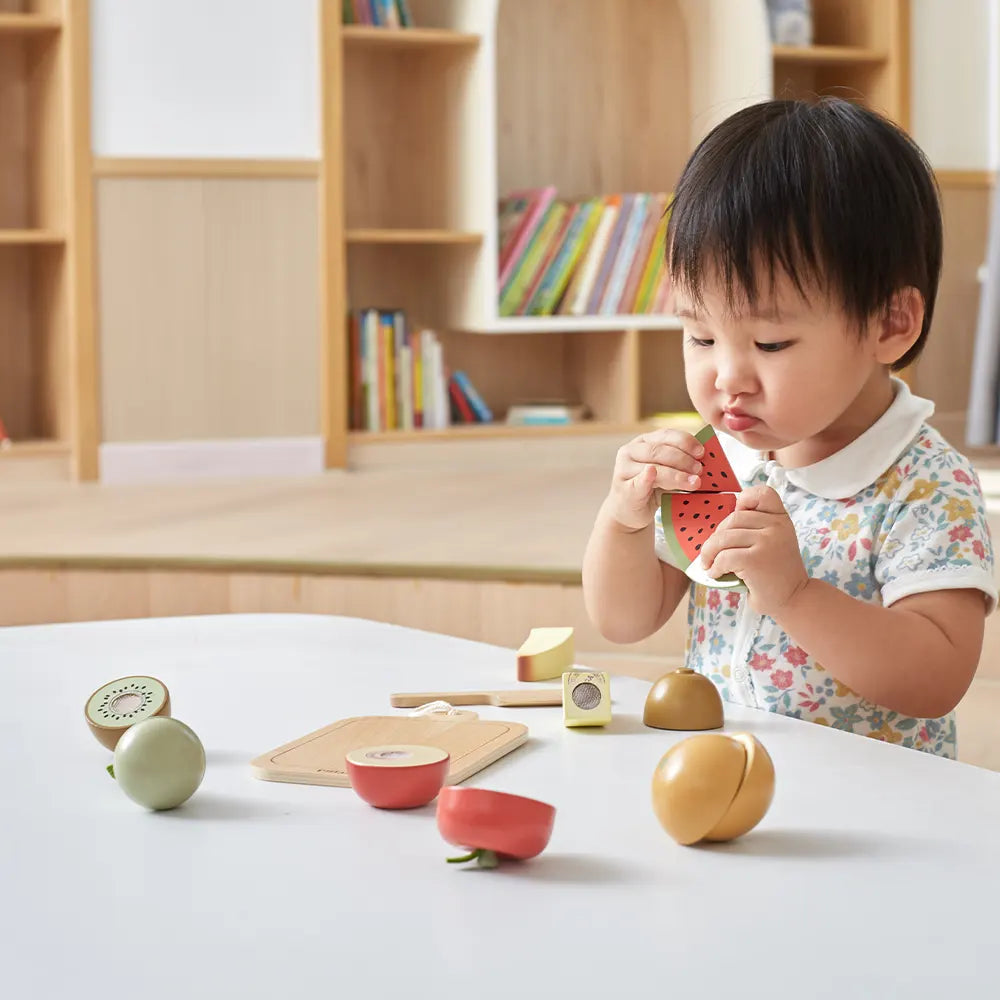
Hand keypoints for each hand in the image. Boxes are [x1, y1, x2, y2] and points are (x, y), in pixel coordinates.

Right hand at [603, 429, 704, 531]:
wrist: (630, 512)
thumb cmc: (652, 490)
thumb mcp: (667, 472)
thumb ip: (680, 463)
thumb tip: (707, 460)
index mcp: (644, 442)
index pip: (666, 435)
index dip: (685, 441)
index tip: (702, 452)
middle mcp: (631, 451)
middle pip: (660, 450)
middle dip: (683, 460)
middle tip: (700, 470)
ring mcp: (623, 469)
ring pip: (653, 467)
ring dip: (676, 475)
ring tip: (693, 483)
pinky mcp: (623, 488)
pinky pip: (637, 482)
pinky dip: (646, 478)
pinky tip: (653, 476)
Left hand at [700, 486, 808, 616]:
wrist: (793, 600)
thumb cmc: (775, 573)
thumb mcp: (773, 542)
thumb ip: (755, 528)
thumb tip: (719, 527)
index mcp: (781, 519)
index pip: (762, 494)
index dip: (745, 500)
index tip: (737, 517)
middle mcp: (777, 526)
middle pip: (732, 519)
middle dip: (717, 536)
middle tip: (713, 553)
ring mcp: (767, 542)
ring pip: (723, 538)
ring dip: (709, 553)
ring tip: (709, 564)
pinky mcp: (755, 560)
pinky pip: (723, 557)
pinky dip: (714, 567)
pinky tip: (716, 574)